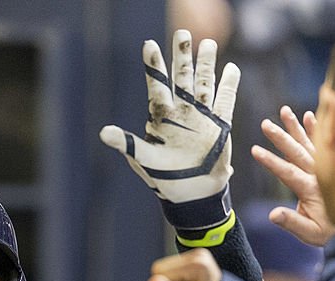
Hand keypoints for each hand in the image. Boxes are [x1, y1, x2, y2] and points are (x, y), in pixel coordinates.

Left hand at [100, 29, 240, 202]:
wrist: (191, 193)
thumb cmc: (164, 177)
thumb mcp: (144, 159)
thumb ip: (127, 144)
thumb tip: (104, 133)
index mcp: (161, 117)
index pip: (157, 85)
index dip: (153, 66)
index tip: (149, 45)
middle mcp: (181, 112)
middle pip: (181, 78)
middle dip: (182, 56)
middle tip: (182, 32)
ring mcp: (201, 116)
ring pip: (204, 84)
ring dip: (206, 64)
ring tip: (207, 43)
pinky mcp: (219, 125)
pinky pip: (225, 101)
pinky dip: (228, 86)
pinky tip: (231, 69)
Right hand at [250, 106, 334, 245]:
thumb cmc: (332, 231)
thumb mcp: (310, 232)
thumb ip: (292, 222)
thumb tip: (273, 214)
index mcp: (312, 189)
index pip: (287, 172)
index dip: (271, 161)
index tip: (255, 150)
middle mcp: (320, 174)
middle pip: (297, 152)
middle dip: (281, 137)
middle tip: (265, 124)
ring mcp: (328, 167)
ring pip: (309, 143)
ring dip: (296, 127)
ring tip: (284, 111)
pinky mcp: (332, 164)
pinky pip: (324, 143)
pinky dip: (317, 129)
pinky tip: (309, 115)